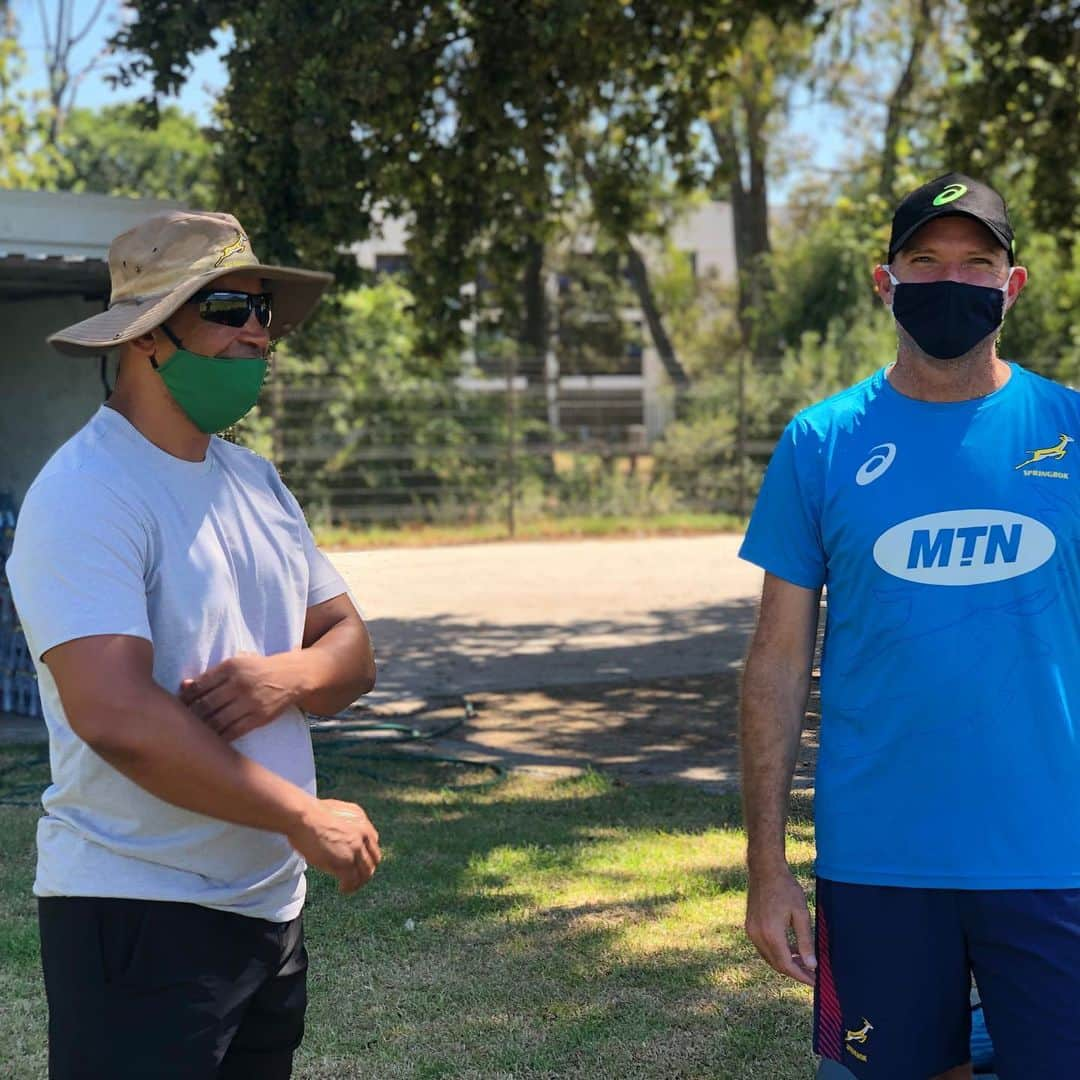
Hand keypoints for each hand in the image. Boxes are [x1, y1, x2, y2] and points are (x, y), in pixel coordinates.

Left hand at [180, 652, 297, 740]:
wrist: (292, 676)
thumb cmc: (258, 669)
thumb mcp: (237, 663)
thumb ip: (212, 675)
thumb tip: (184, 686)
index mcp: (231, 667)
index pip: (199, 685)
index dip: (185, 698)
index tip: (177, 706)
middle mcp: (240, 683)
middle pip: (205, 704)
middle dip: (190, 716)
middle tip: (180, 723)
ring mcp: (250, 702)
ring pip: (217, 720)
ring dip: (203, 729)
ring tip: (193, 733)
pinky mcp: (259, 717)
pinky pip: (234, 731)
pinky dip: (220, 737)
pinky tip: (211, 740)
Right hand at [287, 799, 381, 893]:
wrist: (303, 816)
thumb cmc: (309, 813)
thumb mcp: (335, 811)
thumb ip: (343, 824)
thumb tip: (338, 834)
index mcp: (361, 820)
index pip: (372, 842)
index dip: (366, 854)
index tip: (358, 862)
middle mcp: (363, 833)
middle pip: (373, 858)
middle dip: (366, 869)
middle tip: (356, 878)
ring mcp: (356, 848)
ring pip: (365, 872)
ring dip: (358, 882)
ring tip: (349, 887)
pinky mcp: (346, 862)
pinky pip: (352, 880)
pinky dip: (348, 887)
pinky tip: (342, 889)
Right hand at [745, 864, 816, 985]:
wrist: (765, 869)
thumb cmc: (786, 888)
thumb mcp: (801, 914)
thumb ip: (805, 941)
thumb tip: (811, 966)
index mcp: (771, 934)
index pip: (787, 965)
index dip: (802, 976)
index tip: (816, 982)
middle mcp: (758, 936)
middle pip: (777, 965)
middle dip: (795, 972)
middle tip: (812, 975)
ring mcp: (751, 931)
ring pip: (769, 957)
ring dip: (786, 963)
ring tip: (804, 963)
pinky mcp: (750, 926)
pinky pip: (764, 947)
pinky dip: (777, 952)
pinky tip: (791, 949)